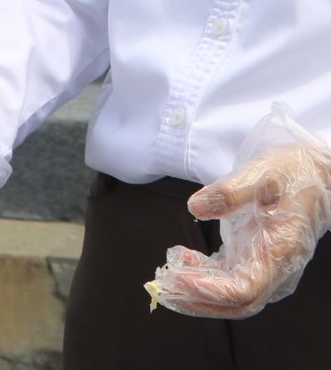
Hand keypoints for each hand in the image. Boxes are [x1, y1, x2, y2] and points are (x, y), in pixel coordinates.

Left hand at [150, 108, 330, 318]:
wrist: (313, 174)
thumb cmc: (290, 173)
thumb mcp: (262, 173)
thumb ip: (230, 192)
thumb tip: (195, 207)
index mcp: (281, 250)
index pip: (245, 289)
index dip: (209, 290)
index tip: (177, 277)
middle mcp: (276, 268)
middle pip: (236, 302)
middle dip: (197, 299)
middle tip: (161, 285)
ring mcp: (266, 267)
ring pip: (231, 297)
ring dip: (196, 293)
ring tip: (164, 276)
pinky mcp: (255, 260)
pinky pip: (228, 280)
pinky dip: (202, 277)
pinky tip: (181, 258)